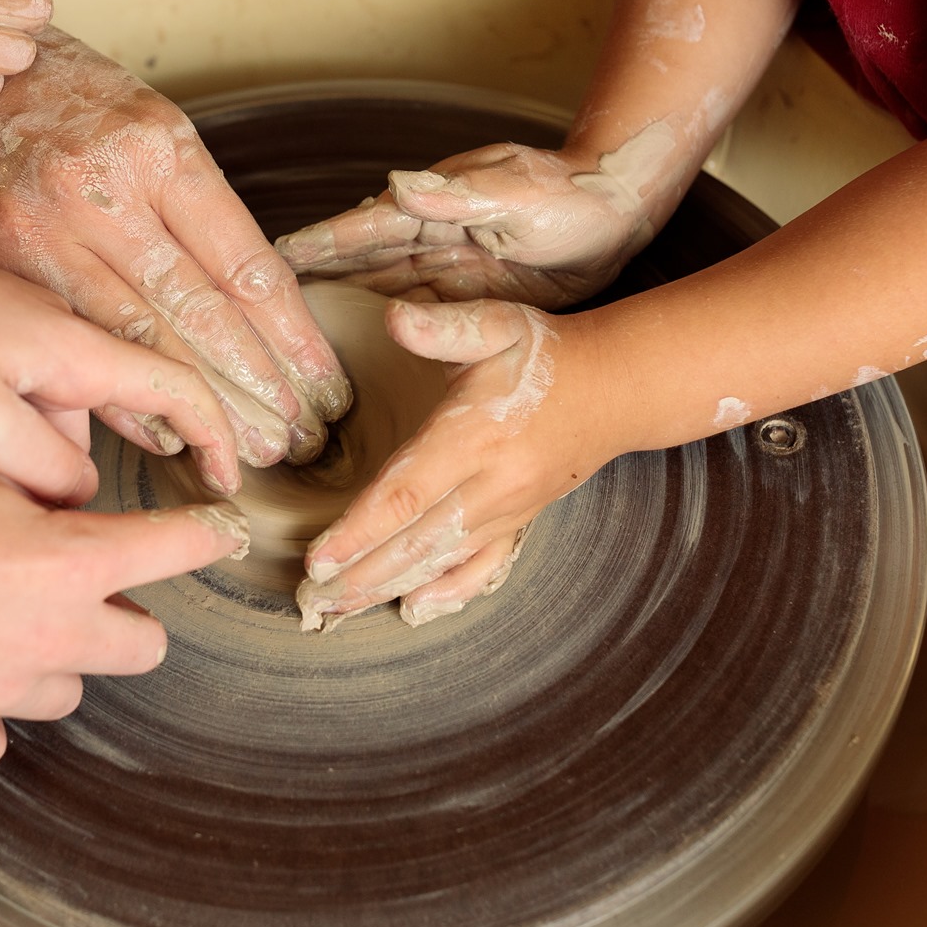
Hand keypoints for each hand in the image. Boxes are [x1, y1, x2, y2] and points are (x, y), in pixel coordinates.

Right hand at [0, 31, 349, 468]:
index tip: (323, 382)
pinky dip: (121, 397)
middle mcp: (104, 190)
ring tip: (248, 450)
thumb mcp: (142, 120)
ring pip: (141, 338)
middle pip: (202, 310)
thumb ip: (190, 205)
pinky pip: (74, 344)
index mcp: (159, 148)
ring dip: (202, 405)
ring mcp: (44, 230)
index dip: (291, 335)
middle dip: (259, 385)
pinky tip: (165, 433)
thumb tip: (252, 301)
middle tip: (299, 438)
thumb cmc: (56, 99)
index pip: (245, 263)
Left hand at [0, 205, 239, 503]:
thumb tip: (77, 499)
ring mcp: (0, 339)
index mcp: (74, 349)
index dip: (214, 435)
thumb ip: (45, 469)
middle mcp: (48, 339)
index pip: (174, 389)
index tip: (231, 479)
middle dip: (21, 473)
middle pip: (71, 433)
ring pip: (9, 429)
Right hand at [0, 454, 250, 766]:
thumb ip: (34, 492)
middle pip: (143, 645)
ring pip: (69, 690)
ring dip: (53, 659)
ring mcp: (3, 691)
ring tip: (4, 622)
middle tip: (89, 588)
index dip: (206, 534)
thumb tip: (59, 502)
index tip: (217, 531)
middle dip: (127, 616)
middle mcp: (53, 634)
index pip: (178, 547)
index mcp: (70, 561)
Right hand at [275, 143, 653, 308]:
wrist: (620, 209)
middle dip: (311, 285)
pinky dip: (382, 334)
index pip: (361, 228)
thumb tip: (395, 185)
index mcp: (434, 206)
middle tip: (257, 310)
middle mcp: (430, 237)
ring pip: (378, 295)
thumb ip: (460, 193)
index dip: (316, 245)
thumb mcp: (518, 192)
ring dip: (340, 315)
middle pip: (357, 266)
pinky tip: (357, 357)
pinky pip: (415, 319)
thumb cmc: (572, 193)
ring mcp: (446, 268)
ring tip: (292, 342)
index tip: (269, 257)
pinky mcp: (468, 295)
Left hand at [295, 299, 615, 629]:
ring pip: (442, 561)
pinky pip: (483, 568)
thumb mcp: (497, 325)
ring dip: (389, 587)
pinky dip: (449, 592)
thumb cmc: (546, 353)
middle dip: (361, 573)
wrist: (614, 388)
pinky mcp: (520, 522)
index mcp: (475, 436)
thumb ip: (444, 326)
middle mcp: (492, 483)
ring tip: (341, 608)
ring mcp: (508, 509)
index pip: (407, 494)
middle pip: (416, 541)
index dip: (360, 530)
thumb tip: (393, 318)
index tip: (319, 557)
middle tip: (312, 597)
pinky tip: (415, 606)